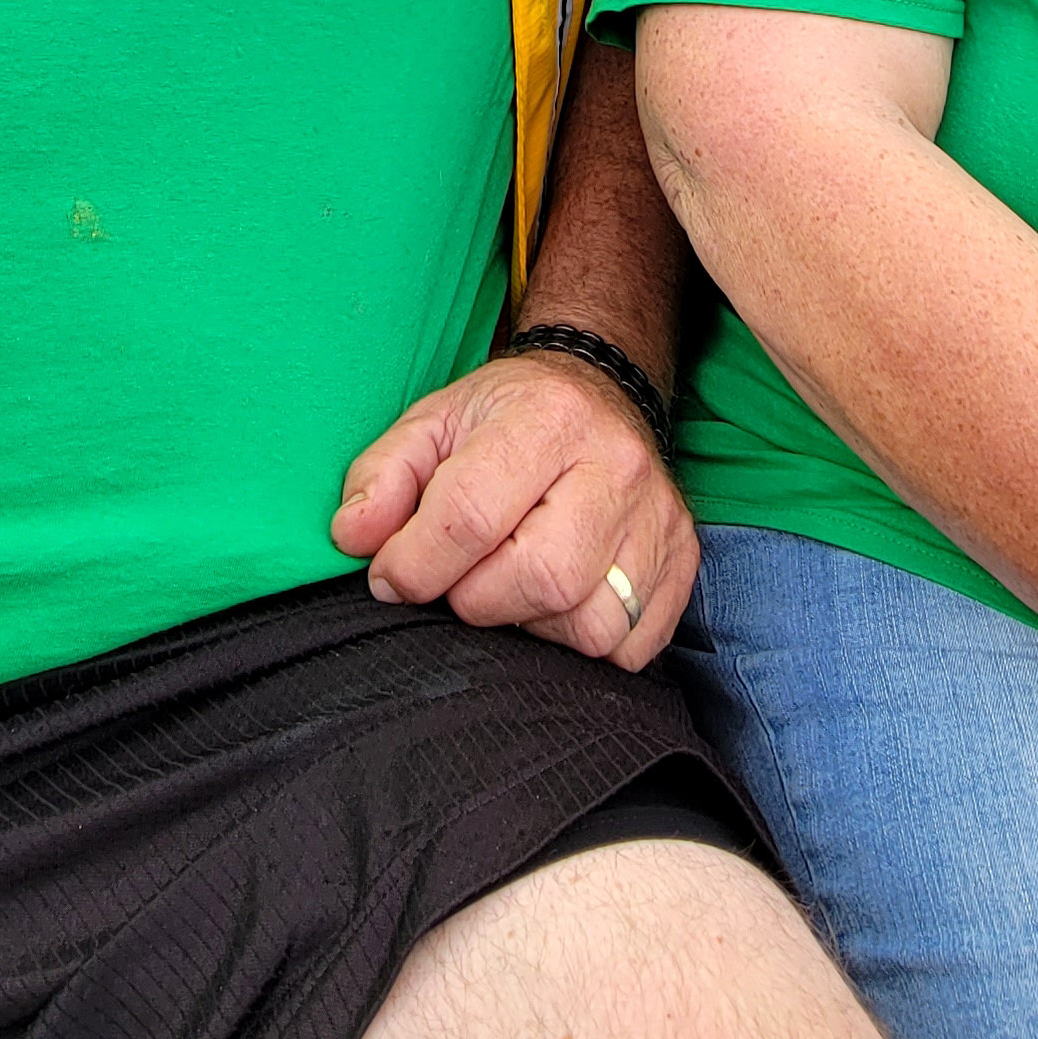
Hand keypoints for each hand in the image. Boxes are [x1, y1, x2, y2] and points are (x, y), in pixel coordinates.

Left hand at [329, 351, 693, 669]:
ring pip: (589, 624)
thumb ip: (382, 476)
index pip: (471, 515)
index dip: (415, 563)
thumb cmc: (506, 417)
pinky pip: (632, 646)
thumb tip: (355, 540)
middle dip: (476, 599)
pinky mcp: (683, 559)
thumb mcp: (432, 422)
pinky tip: (557, 602)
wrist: (597, 392)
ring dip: (530, 627)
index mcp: (547, 418)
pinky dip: (583, 642)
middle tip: (457, 580)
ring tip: (509, 586)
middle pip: (539, 578)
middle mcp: (617, 466)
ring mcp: (659, 518)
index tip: (392, 574)